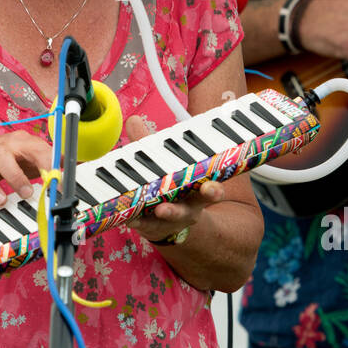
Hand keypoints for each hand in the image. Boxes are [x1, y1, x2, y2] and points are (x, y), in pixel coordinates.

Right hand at [0, 131, 53, 211]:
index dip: (47, 164)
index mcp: (19, 142)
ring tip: (1, 201)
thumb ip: (50, 161)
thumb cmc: (10, 157)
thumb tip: (73, 166)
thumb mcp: (31, 155)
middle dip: (15, 175)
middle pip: (2, 154)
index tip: (56, 182)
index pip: (35, 148)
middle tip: (27, 193)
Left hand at [122, 113, 225, 243]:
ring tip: (162, 208)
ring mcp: (173, 218)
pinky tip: (131, 218)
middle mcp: (190, 204)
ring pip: (175, 215)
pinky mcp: (153, 227)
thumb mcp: (163, 166)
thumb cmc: (169, 189)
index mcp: (198, 187)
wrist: (166, 225)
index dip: (215, 187)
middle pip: (201, 201)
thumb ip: (149, 145)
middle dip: (206, 196)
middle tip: (206, 190)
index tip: (214, 184)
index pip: (212, 185)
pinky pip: (146, 225)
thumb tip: (134, 120)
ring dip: (170, 211)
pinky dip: (139, 221)